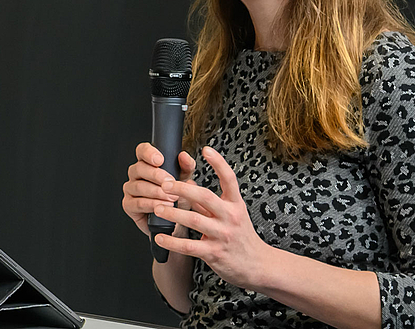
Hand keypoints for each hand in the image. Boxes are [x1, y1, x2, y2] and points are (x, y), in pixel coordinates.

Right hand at [122, 142, 196, 236]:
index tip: (160, 160)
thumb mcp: (184, 178)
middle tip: (170, 182)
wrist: (174, 218)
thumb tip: (184, 156)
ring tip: (171, 198)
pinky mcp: (129, 205)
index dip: (148, 153)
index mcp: (147, 163)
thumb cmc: (176, 194)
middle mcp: (136, 174)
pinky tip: (161, 206)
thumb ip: (186, 166)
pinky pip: (137, 203)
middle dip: (156, 175)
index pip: (142, 150)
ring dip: (156, 192)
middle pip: (139, 168)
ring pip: (138, 186)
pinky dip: (151, 205)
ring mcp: (130, 189)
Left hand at [152, 146, 272, 289]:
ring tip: (156, 207)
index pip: (229, 179)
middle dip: (182, 188)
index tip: (206, 149)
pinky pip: (189, 246)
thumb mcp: (232, 214)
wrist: (257, 265)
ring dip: (172, 212)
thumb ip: (210, 202)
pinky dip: (172, 241)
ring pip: (194, 220)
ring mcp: (222, 235)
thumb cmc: (242, 236)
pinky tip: (159, 237)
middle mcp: (230, 217)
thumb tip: (189, 183)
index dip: (218, 163)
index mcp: (235, 204)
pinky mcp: (214, 253)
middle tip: (164, 183)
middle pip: (205, 196)